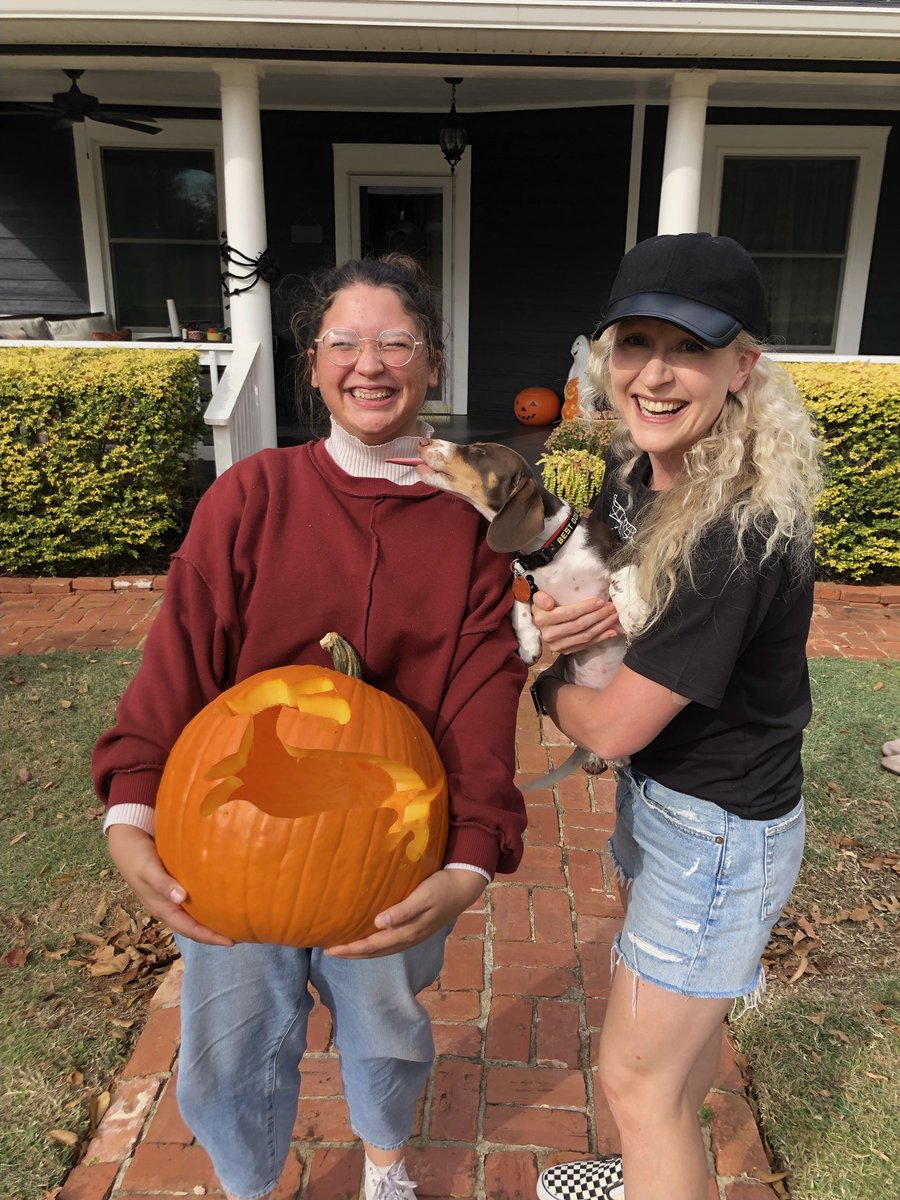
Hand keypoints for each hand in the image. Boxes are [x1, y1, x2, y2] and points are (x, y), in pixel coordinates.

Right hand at [107, 825, 233, 946]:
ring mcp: (167, 899)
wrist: (125, 842)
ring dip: (208, 922)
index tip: (231, 941)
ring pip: (191, 917)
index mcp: (160, 907)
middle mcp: (165, 907)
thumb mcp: (148, 869)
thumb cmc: (137, 856)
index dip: (209, 937)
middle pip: (192, 927)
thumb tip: (181, 898)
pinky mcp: (170, 888)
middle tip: (238, 935)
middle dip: (212, 934)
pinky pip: (189, 904)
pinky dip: (203, 907)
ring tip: (230, 922)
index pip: (189, 928)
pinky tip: (216, 901)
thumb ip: (162, 883)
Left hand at [325, 868, 486, 958]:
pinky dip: (375, 945)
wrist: (464, 887)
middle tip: (328, 951)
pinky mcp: (415, 929)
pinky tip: (369, 938)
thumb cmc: (441, 887)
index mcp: (407, 932)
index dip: (352, 948)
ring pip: (382, 949)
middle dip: (352, 952)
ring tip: (345, 948)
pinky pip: (389, 943)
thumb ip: (402, 911)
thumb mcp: (423, 896)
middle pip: (375, 951)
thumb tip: (378, 923)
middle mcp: (408, 938)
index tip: (331, 948)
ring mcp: (413, 935)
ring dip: (362, 951)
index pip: (373, 945)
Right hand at [531, 590, 621, 653]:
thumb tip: (549, 603)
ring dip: (603, 626)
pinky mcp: (566, 652)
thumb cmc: (542, 608)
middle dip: (599, 615)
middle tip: (612, 607)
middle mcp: (550, 635)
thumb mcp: (538, 598)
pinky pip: (586, 645)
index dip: (586, 608)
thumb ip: (541, 598)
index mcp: (543, 620)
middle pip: (580, 625)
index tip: (601, 601)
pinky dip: (601, 638)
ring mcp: (558, 646)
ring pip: (585, 636)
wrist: (537, 625)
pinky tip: (612, 631)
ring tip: (614, 616)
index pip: (569, 613)